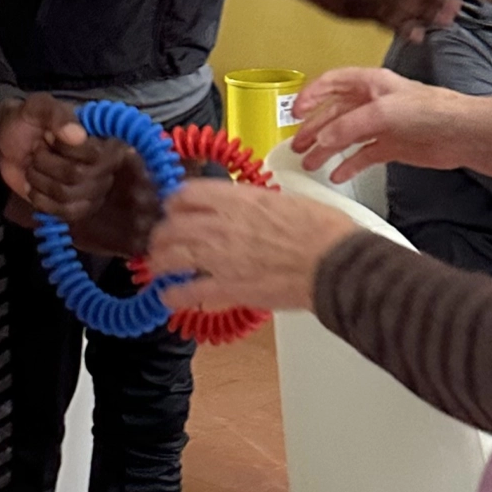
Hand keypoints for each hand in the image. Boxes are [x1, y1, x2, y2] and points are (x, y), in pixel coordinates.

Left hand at [0, 95, 162, 256]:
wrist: (7, 144)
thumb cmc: (26, 121)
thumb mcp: (36, 107)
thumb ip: (55, 114)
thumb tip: (78, 135)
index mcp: (102, 134)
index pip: (94, 153)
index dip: (64, 149)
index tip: (49, 136)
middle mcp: (106, 162)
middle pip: (78, 176)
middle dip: (45, 164)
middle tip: (36, 152)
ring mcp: (95, 187)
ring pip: (68, 196)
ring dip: (40, 181)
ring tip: (34, 168)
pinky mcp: (81, 206)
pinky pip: (66, 214)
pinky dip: (42, 201)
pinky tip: (35, 187)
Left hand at [145, 181, 357, 311]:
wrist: (333, 262)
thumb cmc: (321, 231)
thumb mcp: (284, 200)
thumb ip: (256, 205)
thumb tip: (250, 210)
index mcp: (236, 199)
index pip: (186, 194)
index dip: (174, 203)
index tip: (174, 209)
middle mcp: (220, 224)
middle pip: (170, 226)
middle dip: (161, 235)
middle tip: (161, 241)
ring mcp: (219, 257)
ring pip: (170, 256)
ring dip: (159, 262)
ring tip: (158, 268)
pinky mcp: (227, 287)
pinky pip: (187, 291)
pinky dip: (174, 295)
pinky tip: (170, 297)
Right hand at [290, 67, 491, 182]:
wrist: (463, 135)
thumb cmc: (432, 111)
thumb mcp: (384, 112)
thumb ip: (349, 126)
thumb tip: (322, 140)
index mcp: (371, 83)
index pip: (332, 83)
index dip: (311, 95)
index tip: (294, 111)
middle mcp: (374, 102)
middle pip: (334, 114)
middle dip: (313, 129)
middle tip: (297, 146)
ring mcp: (382, 126)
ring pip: (345, 136)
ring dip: (326, 149)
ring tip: (310, 164)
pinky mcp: (392, 146)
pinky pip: (363, 155)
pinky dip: (348, 165)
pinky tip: (337, 175)